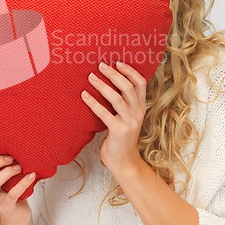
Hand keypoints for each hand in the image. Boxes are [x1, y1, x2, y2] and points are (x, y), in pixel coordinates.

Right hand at [0, 139, 34, 224]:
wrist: (17, 216)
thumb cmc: (12, 191)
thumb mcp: (7, 174)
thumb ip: (6, 162)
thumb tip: (17, 141)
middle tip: (10, 158)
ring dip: (7, 172)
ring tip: (20, 167)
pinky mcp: (6, 206)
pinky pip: (12, 194)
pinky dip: (23, 183)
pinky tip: (31, 175)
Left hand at [81, 61, 146, 180]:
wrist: (124, 162)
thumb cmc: (121, 138)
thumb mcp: (127, 118)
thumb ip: (123, 103)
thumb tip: (107, 82)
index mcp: (140, 107)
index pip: (140, 84)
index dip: (130, 71)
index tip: (118, 62)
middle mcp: (137, 113)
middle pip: (128, 88)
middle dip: (114, 74)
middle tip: (100, 65)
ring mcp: (129, 123)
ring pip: (117, 98)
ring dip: (102, 86)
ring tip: (91, 77)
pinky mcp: (119, 131)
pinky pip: (104, 114)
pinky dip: (93, 103)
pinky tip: (84, 95)